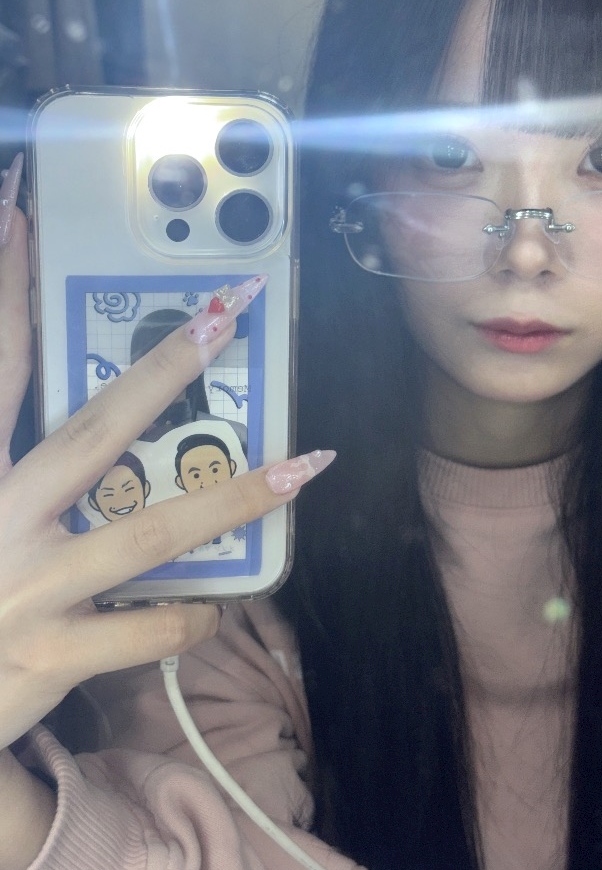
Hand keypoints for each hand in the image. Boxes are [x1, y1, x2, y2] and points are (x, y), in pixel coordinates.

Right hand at [0, 194, 330, 753]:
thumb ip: (26, 463)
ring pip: (147, 532)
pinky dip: (193, 615)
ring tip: (302, 467)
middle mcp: (2, 517)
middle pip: (94, 429)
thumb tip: (102, 430)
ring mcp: (29, 588)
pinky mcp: (53, 653)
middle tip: (224, 313)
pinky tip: (215, 607)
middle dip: (164, 368)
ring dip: (231, 499)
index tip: (22, 216)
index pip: (0, 369)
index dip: (10, 295)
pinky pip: (151, 627)